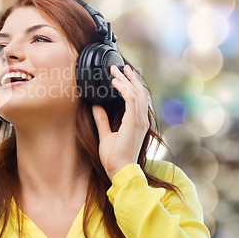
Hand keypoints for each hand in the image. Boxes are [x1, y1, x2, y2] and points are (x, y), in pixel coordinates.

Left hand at [92, 65, 149, 180]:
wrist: (120, 170)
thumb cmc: (114, 157)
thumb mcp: (106, 134)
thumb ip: (102, 119)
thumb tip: (96, 106)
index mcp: (137, 123)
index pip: (138, 99)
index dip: (131, 85)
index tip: (122, 75)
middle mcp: (141, 120)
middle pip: (139, 92)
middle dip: (130, 78)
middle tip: (120, 67)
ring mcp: (139, 121)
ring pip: (136, 93)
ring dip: (125, 80)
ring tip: (115, 71)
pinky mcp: (133, 123)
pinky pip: (131, 100)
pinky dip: (123, 89)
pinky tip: (115, 82)